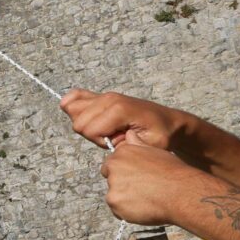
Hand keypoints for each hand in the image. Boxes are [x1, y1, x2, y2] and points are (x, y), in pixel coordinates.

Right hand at [62, 89, 189, 151]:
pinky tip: (85, 114)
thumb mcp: (149, 144)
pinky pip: (75, 96)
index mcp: (119, 109)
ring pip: (72, 109)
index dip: (100, 141)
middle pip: (78, 121)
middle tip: (113, 136)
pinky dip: (73, 105)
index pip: (88, 128)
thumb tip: (108, 140)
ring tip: (106, 128)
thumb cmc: (160, 134)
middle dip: (92, 135)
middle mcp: (109, 98)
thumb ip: (127, 144)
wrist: (167, 121)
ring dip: (86, 123)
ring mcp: (104, 95)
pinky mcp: (101, 96)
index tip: (118, 142)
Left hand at [99, 137, 203, 226]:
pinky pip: (117, 210)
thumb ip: (138, 144)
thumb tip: (129, 134)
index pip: (112, 163)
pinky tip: (143, 208)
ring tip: (146, 199)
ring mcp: (113, 185)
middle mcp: (114, 166)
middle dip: (121, 185)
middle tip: (141, 190)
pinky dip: (127, 212)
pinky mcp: (115, 202)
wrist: (180, 192)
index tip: (135, 178)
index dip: (123, 172)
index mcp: (123, 152)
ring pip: (114, 195)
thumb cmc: (172, 172)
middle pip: (111, 179)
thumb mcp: (155, 151)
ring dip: (125, 199)